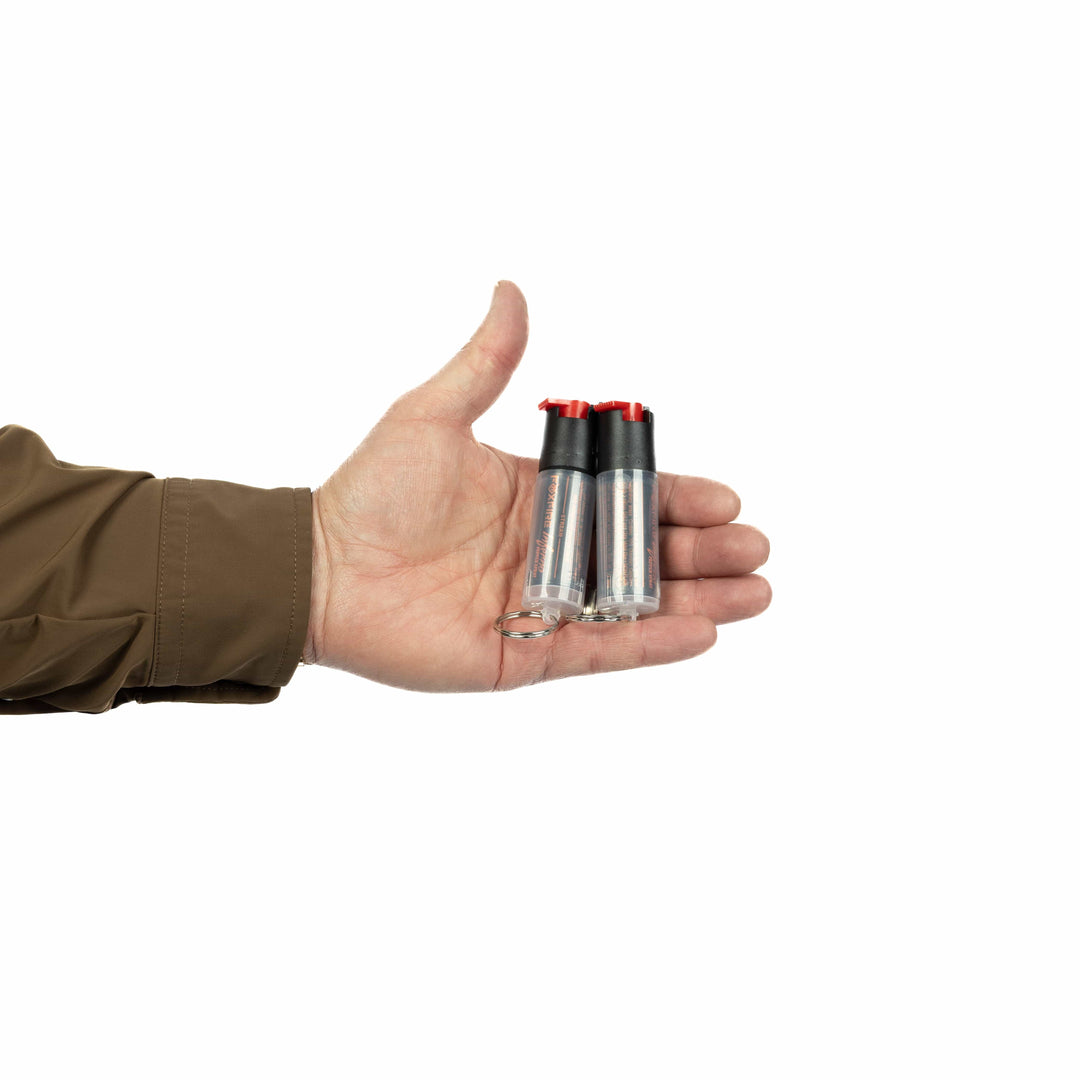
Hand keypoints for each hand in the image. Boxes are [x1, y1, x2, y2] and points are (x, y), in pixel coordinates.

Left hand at [303, 281, 770, 689]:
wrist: (324, 567)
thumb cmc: (373, 490)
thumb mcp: (434, 413)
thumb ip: (487, 361)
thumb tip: (512, 289)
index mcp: (538, 497)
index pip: (626, 498)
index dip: (679, 499)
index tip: (728, 498)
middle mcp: (549, 552)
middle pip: (644, 553)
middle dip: (704, 552)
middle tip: (757, 548)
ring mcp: (542, 606)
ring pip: (636, 604)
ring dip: (698, 600)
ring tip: (756, 593)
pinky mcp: (526, 654)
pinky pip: (601, 650)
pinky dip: (652, 644)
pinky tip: (703, 634)